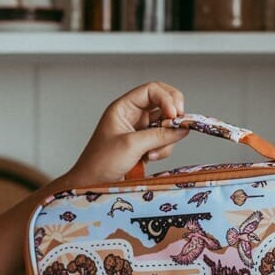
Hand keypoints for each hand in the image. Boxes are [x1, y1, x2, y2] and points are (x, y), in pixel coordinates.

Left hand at [66, 80, 187, 185]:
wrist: (92, 185)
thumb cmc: (101, 162)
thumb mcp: (131, 145)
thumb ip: (159, 135)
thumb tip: (183, 128)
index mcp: (124, 107)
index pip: (152, 90)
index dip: (167, 98)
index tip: (174, 114)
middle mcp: (133, 115)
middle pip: (164, 103)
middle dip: (173, 115)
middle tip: (178, 125)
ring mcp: (141, 130)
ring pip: (167, 124)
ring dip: (166, 138)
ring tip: (151, 153)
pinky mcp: (146, 145)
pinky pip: (164, 141)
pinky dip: (163, 150)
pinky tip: (149, 158)